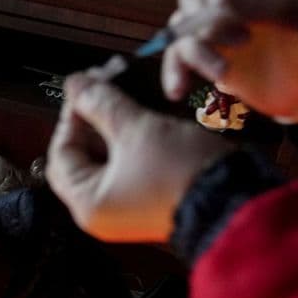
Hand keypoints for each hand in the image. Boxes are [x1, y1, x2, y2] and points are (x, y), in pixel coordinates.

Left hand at [47, 72, 233, 242]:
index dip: (71, 117)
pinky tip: (142, 119)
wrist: (236, 200)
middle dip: (94, 120)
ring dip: (114, 128)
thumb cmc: (185, 173)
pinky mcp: (149, 202)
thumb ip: (103, 104)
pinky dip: (132, 143)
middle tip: (105, 90)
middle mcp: (102, 212)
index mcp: (87, 204)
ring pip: (108, 159)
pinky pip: (129, 168)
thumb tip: (78, 85)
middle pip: (83, 156)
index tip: (85, 90)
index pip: (61, 153)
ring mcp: (126, 209)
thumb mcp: (137, 129)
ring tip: (126, 99)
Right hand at [163, 0, 297, 131]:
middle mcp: (235, 0)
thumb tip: (221, 3)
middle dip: (206, 19)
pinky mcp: (210, 60)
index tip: (222, 3)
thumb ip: (271, 7)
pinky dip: (174, 73)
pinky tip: (177, 92)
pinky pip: (178, 59)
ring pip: (181, 28)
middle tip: (242, 42)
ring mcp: (219, 31)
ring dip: (194, 51)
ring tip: (223, 73)